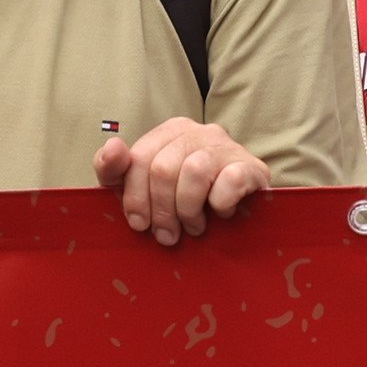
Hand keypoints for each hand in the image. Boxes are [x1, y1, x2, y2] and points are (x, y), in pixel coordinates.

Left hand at [95, 118, 271, 247]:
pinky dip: (220, 204)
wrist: (243, 214)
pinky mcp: (252, 167)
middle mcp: (199, 132)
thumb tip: (113, 147)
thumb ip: (116, 170)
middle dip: (161, 209)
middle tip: (168, 235)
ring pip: (194, 171)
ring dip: (189, 209)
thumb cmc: (186, 203)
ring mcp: (228, 147)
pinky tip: (221, 214)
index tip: (139, 224)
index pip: (139, 157)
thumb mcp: (144, 189)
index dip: (135, 196)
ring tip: (194, 227)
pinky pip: (230, 181)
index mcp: (171, 132)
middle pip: (163, 168)